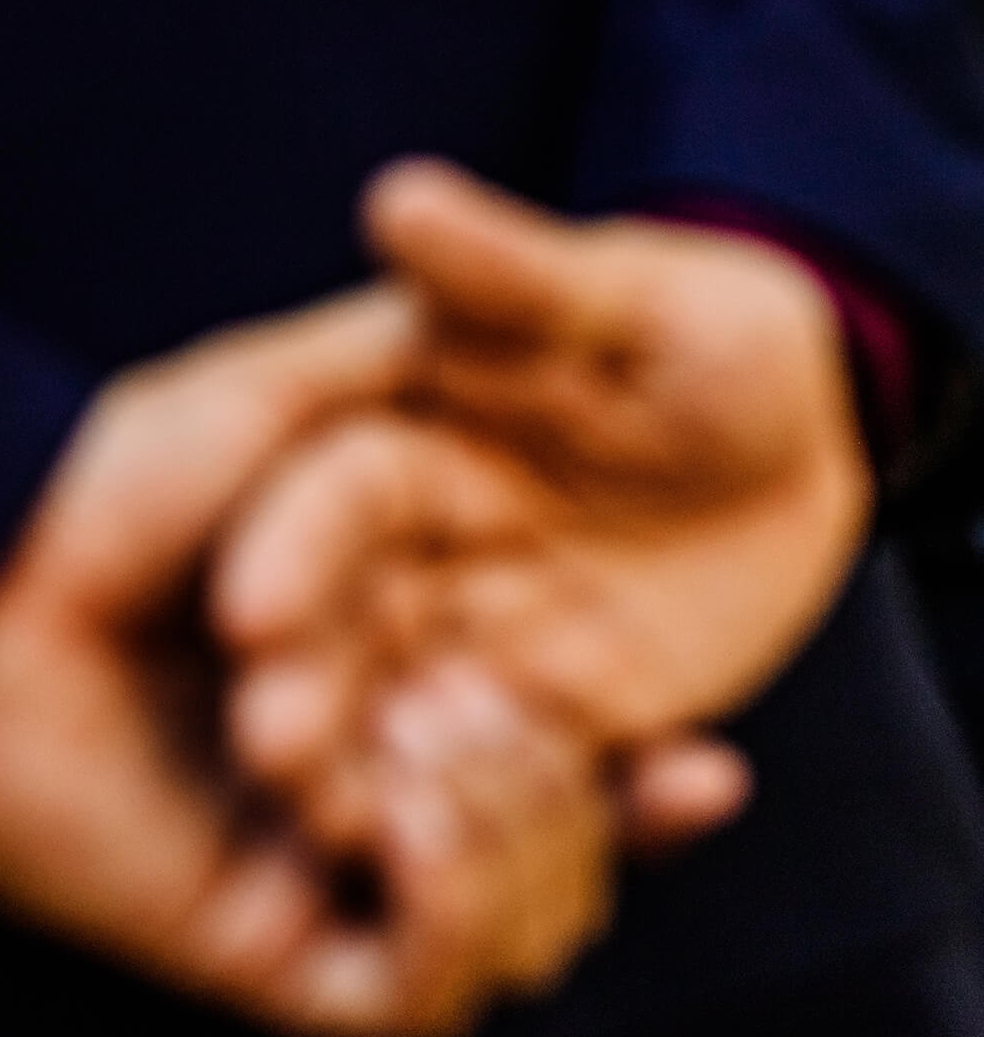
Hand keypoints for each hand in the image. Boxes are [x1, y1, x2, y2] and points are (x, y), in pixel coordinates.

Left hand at [0, 288, 615, 1036]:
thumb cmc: (106, 500)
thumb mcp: (267, 402)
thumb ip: (393, 362)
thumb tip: (488, 313)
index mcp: (402, 680)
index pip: (569, 751)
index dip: (646, 767)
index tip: (698, 754)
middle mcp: (381, 782)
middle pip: (566, 843)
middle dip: (560, 781)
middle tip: (475, 703)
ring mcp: (332, 873)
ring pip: (524, 924)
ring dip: (512, 839)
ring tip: (416, 751)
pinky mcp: (278, 949)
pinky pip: (427, 991)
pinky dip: (450, 916)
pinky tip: (398, 823)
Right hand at [216, 160, 865, 823]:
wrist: (789, 443)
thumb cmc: (705, 341)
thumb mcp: (624, 297)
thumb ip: (504, 267)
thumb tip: (399, 198)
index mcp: (397, 439)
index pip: (325, 498)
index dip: (284, 552)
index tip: (246, 614)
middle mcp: (407, 549)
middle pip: (339, 622)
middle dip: (302, 686)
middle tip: (272, 755)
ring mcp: (465, 633)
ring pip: (400, 707)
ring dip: (374, 769)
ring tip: (354, 830)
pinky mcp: (534, 708)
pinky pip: (504, 765)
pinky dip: (493, 800)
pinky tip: (483, 838)